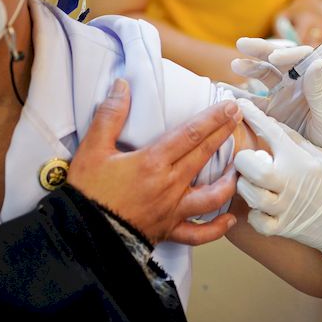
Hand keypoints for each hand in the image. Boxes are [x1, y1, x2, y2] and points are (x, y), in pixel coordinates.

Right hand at [67, 79, 239, 245]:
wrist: (83, 235)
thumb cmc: (88, 192)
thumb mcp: (92, 150)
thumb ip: (109, 116)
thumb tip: (122, 86)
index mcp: (153, 162)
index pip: (190, 134)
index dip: (212, 119)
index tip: (229, 106)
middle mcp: (169, 185)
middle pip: (203, 155)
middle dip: (223, 134)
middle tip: (237, 118)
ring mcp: (172, 210)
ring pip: (212, 196)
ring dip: (229, 182)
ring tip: (237, 169)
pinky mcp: (169, 230)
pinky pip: (199, 233)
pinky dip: (216, 229)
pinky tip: (229, 221)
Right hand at [228, 42, 321, 210]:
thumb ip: (320, 91)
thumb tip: (316, 62)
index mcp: (318, 79)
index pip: (302, 58)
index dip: (288, 53)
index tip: (274, 57)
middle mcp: (299, 83)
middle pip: (278, 60)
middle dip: (261, 51)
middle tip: (242, 44)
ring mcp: (284, 96)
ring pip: (264, 76)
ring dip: (249, 68)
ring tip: (234, 66)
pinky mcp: (271, 112)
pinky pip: (254, 101)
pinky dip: (240, 96)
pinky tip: (225, 92)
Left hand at [233, 99, 321, 300]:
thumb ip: (294, 141)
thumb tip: (270, 123)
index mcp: (302, 161)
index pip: (272, 132)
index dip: (253, 116)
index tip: (239, 104)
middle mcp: (292, 183)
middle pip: (251, 167)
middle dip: (242, 160)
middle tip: (246, 159)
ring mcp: (287, 208)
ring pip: (250, 194)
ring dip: (245, 186)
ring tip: (250, 181)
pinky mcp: (284, 228)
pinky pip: (257, 222)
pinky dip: (254, 214)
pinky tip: (258, 206)